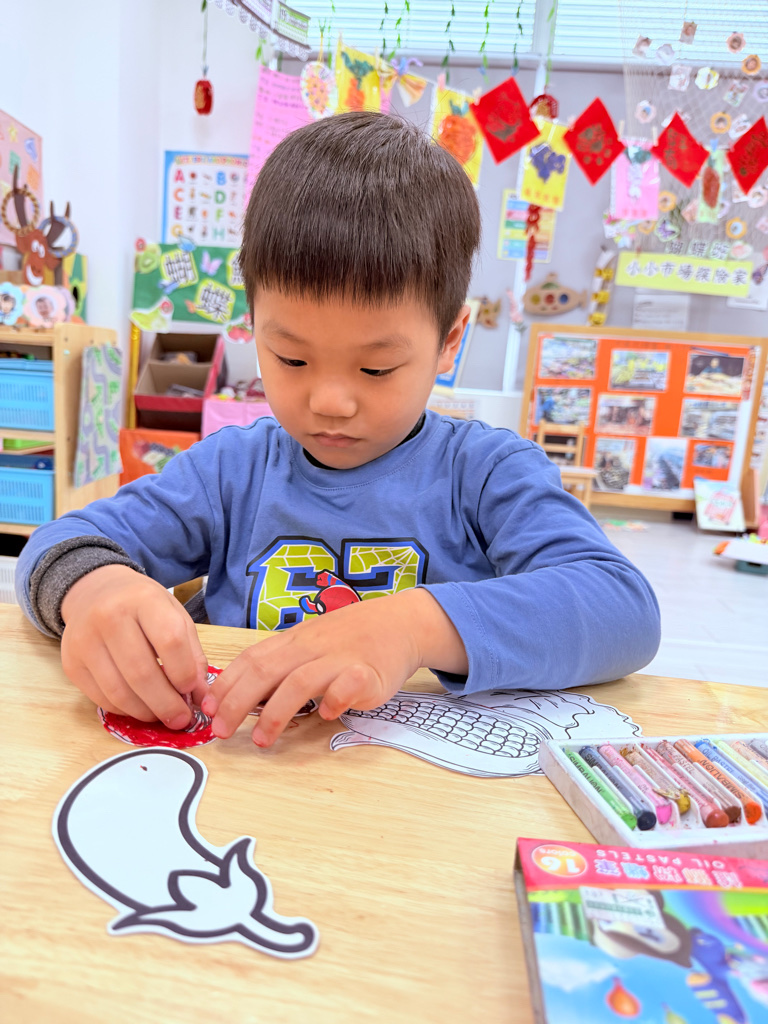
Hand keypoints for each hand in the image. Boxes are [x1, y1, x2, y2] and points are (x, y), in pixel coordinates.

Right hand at [60, 565, 208, 726]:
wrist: (95, 592)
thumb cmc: (142, 605)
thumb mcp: (174, 615)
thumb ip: (191, 654)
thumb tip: (201, 698)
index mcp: (143, 598)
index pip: (170, 641)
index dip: (185, 673)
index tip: (192, 691)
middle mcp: (109, 616)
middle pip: (141, 673)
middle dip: (167, 704)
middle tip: (182, 719)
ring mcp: (84, 641)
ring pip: (119, 692)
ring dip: (146, 712)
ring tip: (163, 715)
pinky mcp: (71, 663)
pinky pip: (102, 699)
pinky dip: (125, 710)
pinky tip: (140, 706)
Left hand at [202, 588, 467, 746]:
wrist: (400, 623)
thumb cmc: (349, 639)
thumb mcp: (309, 644)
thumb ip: (279, 666)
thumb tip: (238, 697)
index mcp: (293, 641)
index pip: (251, 659)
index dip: (226, 685)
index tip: (209, 711)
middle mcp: (311, 647)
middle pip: (266, 672)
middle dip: (238, 703)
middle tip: (222, 732)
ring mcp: (339, 659)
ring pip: (300, 681)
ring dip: (276, 713)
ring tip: (262, 740)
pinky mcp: (368, 673)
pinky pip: (347, 686)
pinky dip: (333, 701)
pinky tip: (326, 715)